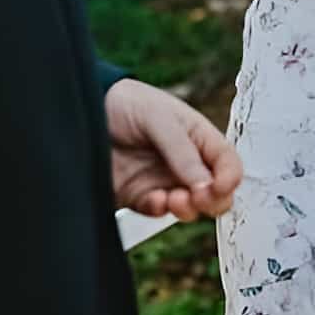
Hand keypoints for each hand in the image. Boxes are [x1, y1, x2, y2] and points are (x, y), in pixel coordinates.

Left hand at [105, 78, 241, 220]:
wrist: (85, 111)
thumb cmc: (128, 103)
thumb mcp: (160, 117)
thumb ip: (183, 152)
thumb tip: (206, 185)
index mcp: (199, 139)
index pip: (227, 165)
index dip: (230, 178)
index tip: (219, 186)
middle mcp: (186, 164)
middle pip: (216, 194)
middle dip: (213, 200)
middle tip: (201, 195)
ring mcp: (163, 181)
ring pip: (190, 208)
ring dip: (188, 209)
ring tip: (176, 199)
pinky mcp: (139, 196)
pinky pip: (157, 211)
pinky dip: (159, 210)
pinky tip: (156, 200)